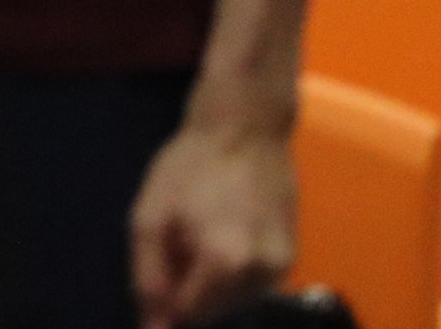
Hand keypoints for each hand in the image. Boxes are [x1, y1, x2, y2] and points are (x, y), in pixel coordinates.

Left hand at [129, 115, 294, 328]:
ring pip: (231, 302)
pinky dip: (230, 272)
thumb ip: (149, 278)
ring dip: (208, 282)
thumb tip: (153, 327)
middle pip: (209, 312)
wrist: (246, 131)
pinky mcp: (291, 259)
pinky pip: (251, 285)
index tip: (156, 274)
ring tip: (199, 233)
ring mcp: (282, 269)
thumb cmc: (189, 168)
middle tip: (176, 242)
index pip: (186, 316)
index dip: (162, 304)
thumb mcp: (150, 218)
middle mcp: (261, 275)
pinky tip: (222, 233)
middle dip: (186, 288)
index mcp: (225, 264)